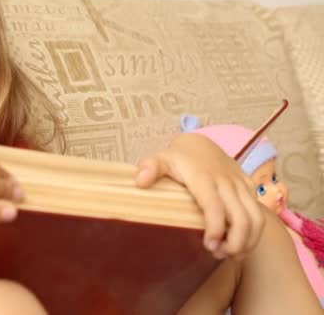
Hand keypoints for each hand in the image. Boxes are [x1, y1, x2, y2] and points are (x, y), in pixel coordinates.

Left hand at [135, 133, 263, 259]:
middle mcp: (226, 181)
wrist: (199, 144)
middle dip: (235, 242)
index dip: (215, 229)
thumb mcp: (159, 159)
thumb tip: (140, 181)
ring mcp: (240, 184)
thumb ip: (149, 168)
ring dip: (248, 241)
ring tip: (231, 255)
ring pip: (256, 217)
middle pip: (241, 217)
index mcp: (203, 178)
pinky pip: (259, 213)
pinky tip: (239, 245)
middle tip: (218, 255)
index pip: (214, 206)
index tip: (209, 246)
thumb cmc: (177, 158)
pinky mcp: (249, 187)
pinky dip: (254, 233)